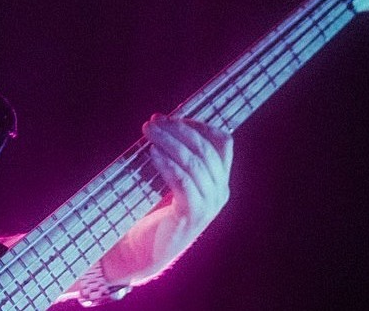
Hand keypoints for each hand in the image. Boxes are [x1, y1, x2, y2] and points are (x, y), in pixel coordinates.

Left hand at [142, 113, 232, 257]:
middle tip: (153, 122)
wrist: (145, 251)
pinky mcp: (192, 215)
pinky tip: (152, 154)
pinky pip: (183, 183)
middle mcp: (220, 191)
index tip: (171, 117)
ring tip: (148, 132)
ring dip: (169, 142)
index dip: (199, 125)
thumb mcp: (174, 180)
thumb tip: (161, 122)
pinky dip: (168, 165)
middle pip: (206, 149)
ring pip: (194, 163)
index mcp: (219, 180)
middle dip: (178, 129)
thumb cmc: (156, 211)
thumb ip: (177, 157)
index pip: (222, 142)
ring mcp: (209, 205)